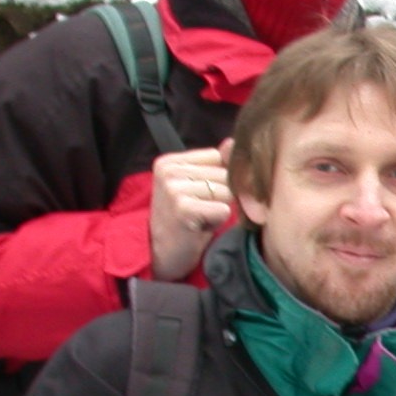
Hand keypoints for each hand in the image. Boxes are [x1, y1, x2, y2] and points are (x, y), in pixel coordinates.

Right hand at [149, 142, 235, 280]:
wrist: (163, 254)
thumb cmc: (184, 219)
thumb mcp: (196, 187)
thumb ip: (215, 164)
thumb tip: (232, 142)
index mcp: (169, 161)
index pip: (217, 157)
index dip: (219, 179)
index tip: (200, 196)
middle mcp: (168, 171)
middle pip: (224, 174)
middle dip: (221, 196)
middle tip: (200, 211)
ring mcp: (173, 188)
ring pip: (226, 192)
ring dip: (219, 210)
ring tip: (200, 218)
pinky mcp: (183, 208)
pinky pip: (223, 209)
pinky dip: (217, 221)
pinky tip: (200, 227)